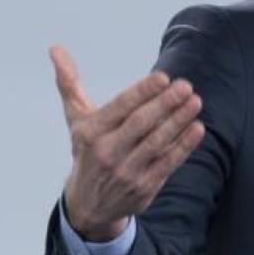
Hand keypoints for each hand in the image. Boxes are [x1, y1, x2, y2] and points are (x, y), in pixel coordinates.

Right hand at [50, 45, 203, 241]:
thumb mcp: (76, 121)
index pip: (120, 108)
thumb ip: (69, 84)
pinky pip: (168, 163)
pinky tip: (197, 128)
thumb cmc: (87, 152)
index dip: (142, 92)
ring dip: (178, 121)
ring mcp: (127, 171)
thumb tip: (55, 48)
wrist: (88, 206)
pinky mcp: (145, 186)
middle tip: (186, 86)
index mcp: (90, 133)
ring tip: (195, 102)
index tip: (163, 77)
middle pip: (140, 124)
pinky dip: (184, 146)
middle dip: (165, 103)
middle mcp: (107, 152)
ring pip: (157, 142)